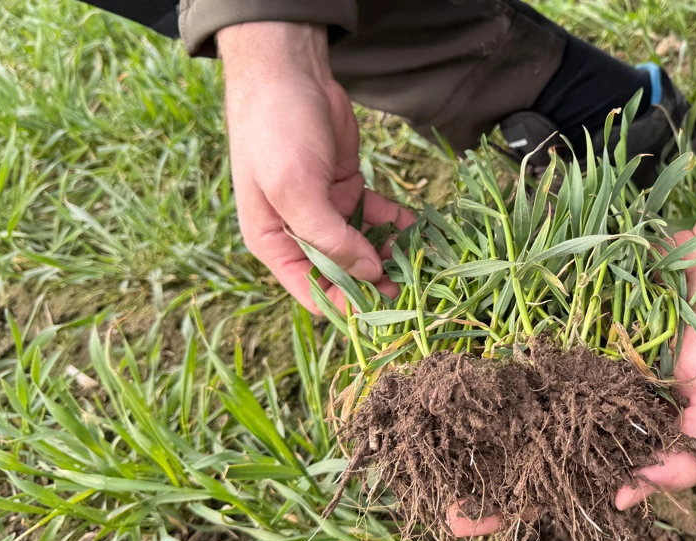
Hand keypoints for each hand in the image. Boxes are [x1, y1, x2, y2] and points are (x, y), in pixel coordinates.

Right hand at [217, 23, 414, 310]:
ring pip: (363, 248)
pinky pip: (376, 217)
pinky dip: (396, 224)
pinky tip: (418, 228)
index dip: (347, 306)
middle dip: (376, 283)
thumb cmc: (276, 133)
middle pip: (342, 275)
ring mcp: (326, 211)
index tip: (385, 311)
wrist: (288, 73)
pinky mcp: (349, 188)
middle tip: (415, 288)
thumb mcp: (295, 190)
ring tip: (422, 260)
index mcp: (273, 243)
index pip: (311, 292)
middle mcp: (298, 233)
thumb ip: (329, 238)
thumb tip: (367, 275)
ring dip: (390, 256)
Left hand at [447, 213, 695, 535]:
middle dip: (476, 463)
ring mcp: (571, 360)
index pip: (562, 481)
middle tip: (424, 478)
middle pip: (523, 441)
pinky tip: (446, 362)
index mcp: (621, 439)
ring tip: (420, 425)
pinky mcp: (563, 316)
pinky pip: (519, 335)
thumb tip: (621, 500)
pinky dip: (485, 348)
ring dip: (469, 409)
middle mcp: (587, 404)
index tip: (467, 520)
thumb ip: (686, 457)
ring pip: (511, 391)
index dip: (518, 503)